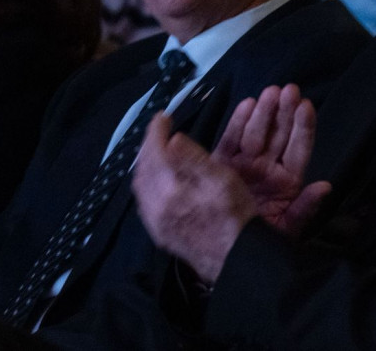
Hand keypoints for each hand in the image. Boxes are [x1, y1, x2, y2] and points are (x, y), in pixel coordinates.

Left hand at [132, 113, 255, 284]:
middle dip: (148, 146)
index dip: (156, 131)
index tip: (163, 116)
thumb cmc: (235, 215)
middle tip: (158, 131)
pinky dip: (148, 182)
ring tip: (158, 151)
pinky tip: (159, 180)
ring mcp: (154, 223)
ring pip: (140, 186)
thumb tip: (172, 138)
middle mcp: (155, 206)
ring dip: (146, 164)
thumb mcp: (222, 180)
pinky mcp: (158, 233)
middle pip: (142, 169)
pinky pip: (144, 201)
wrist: (235, 260)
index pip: (154, 153)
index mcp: (170, 190)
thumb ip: (195, 159)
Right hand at [217, 84, 329, 235]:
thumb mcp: (288, 228)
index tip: (306, 106)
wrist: (226, 251)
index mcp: (288, 180)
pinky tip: (247, 104)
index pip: (299, 149)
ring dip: (264, 112)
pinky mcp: (223, 165)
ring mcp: (246, 164)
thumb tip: (325, 186)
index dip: (303, 128)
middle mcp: (268, 167)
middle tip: (289, 90)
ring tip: (271, 93)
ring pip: (257, 133)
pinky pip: (231, 140)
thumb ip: (305, 208)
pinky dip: (238, 122)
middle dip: (284, 112)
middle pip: (279, 135)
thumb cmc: (261, 240)